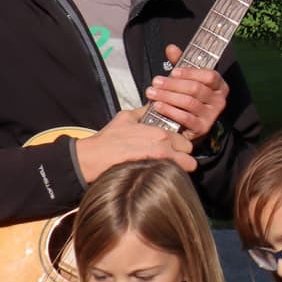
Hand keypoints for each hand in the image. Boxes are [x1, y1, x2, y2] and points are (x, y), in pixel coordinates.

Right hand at [73, 107, 195, 181]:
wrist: (92, 158)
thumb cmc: (108, 139)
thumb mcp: (126, 117)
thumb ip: (144, 112)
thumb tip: (152, 106)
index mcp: (160, 132)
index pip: (185, 140)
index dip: (181, 145)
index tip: (175, 149)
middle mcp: (164, 145)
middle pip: (188, 153)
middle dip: (184, 156)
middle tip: (173, 159)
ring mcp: (160, 160)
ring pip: (185, 166)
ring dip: (180, 167)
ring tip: (168, 168)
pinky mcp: (153, 173)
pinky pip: (172, 175)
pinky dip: (171, 175)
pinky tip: (160, 175)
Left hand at [145, 44, 228, 140]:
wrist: (189, 125)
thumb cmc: (188, 97)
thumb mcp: (186, 78)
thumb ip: (180, 62)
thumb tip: (171, 48)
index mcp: (219, 85)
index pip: (210, 76)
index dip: (191, 73)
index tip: (173, 72)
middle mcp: (220, 100)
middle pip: (196, 89)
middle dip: (173, 85)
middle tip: (155, 82)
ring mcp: (212, 116)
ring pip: (189, 103)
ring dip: (168, 97)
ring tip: (152, 93)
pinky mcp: (202, 128)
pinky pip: (185, 118)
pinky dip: (170, 111)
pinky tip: (157, 106)